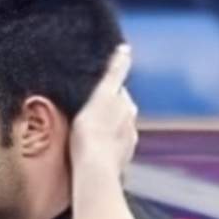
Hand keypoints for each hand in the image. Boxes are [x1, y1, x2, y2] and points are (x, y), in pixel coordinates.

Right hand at [70, 44, 138, 172]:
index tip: (93, 92)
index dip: (105, 90)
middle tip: (87, 114)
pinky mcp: (120, 161)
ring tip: (88, 134)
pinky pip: (113, 150)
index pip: (117, 90)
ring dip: (107, 130)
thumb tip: (126, 48)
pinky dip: (106, 148)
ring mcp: (127, 144)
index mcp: (127, 105)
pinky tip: (93, 151)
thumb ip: (116, 71)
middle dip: (107, 110)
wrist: (94, 170)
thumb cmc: (92, 132)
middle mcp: (131, 124)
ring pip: (116, 131)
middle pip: (118, 111)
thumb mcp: (103, 94)